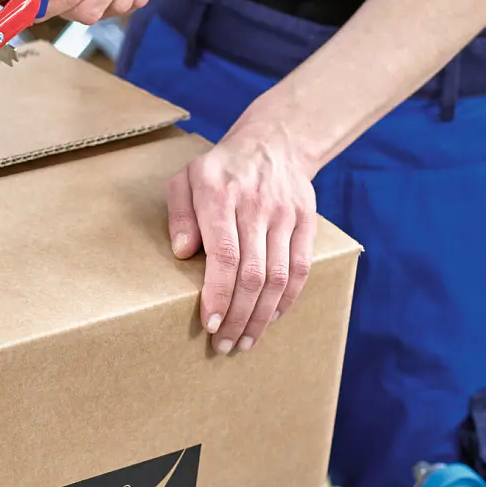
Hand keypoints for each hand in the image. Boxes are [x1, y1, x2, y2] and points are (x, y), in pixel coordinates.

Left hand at [167, 117, 317, 352]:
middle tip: (223, 344)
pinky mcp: (306, 222)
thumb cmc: (221, 170)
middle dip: (237, 316)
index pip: (223, 255)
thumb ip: (179, 214)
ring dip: (261, 316)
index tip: (209, 324)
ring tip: (245, 341)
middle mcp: (256, 206)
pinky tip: (270, 319)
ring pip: (278, 277)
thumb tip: (182, 252)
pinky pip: (301, 269)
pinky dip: (287, 299)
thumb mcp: (186, 179)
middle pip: (252, 274)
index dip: (217, 294)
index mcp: (220, 195)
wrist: (274, 142)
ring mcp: (285, 214)